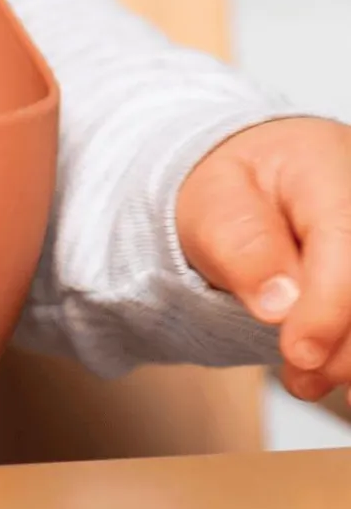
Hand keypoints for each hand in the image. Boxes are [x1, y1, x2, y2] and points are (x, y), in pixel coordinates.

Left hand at [177, 116, 350, 401]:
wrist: (257, 188)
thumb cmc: (235, 193)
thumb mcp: (212, 202)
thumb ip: (240, 245)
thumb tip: (278, 306)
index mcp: (326, 170)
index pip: (345, 242)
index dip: (329, 307)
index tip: (297, 353)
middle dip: (344, 346)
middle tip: (297, 376)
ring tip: (305, 379)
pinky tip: (333, 376)